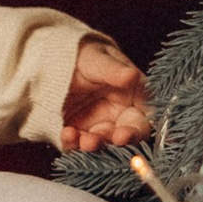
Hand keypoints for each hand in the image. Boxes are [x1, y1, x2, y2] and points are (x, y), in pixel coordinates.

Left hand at [59, 36, 152, 152]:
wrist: (57, 61)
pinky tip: (68, 134)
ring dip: (96, 145)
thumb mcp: (98, 59)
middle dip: (121, 141)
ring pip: (103, 144)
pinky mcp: (79, 134)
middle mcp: (120, 117)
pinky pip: (77, 145)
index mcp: (135, 97)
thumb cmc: (87, 56)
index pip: (145, 118)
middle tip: (115, 139)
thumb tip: (132, 75)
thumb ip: (114, 70)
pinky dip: (73, 144)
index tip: (126, 134)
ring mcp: (99, 127)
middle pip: (127, 136)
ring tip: (84, 140)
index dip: (139, 129)